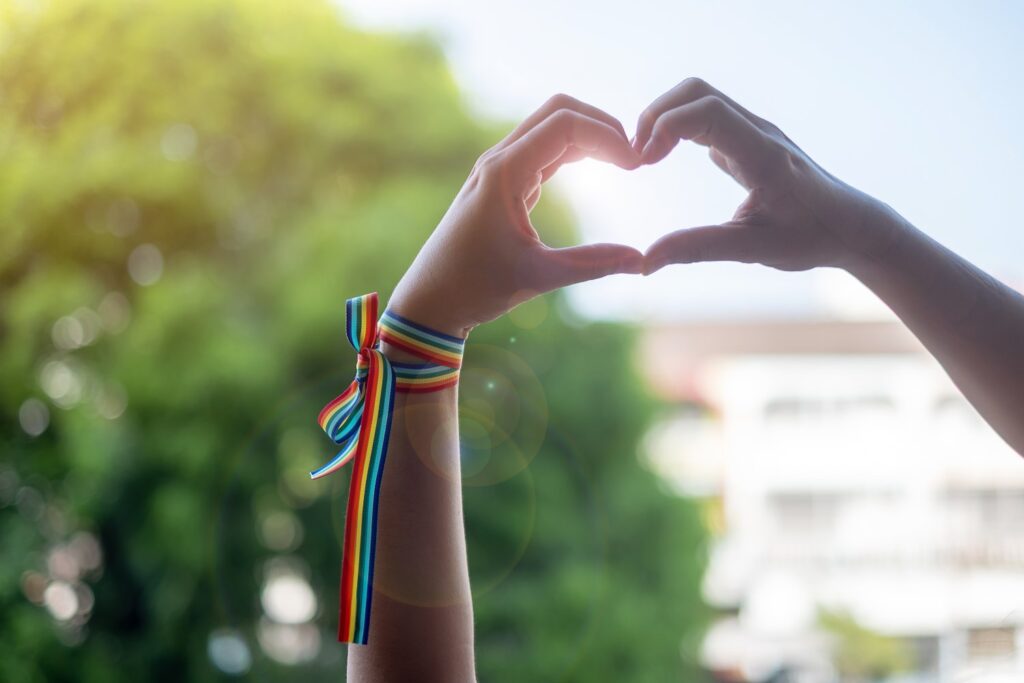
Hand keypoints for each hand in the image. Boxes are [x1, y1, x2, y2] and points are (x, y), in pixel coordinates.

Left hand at [388, 95, 642, 337]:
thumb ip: (593, 265)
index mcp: (504, 172)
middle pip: (559, 110)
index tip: (636, 167)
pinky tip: (601, 170)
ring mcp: (499, 168)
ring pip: (551, 126)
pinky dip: (575, 151)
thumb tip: (642, 261)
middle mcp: (499, 160)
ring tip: (625, 163)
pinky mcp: (503, 182)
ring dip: (590, 136)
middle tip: (635, 156)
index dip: (608, 137)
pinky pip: (544, 150)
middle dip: (602, 124)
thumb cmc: (475, 288)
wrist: (430, 299)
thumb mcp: (539, 278)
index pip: (566, 124)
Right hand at [634, 78, 905, 273]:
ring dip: (664, 119)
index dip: (666, 126)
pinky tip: (663, 158)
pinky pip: (705, 116)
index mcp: (763, 155)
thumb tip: (645, 262)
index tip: (643, 163)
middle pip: (696, 92)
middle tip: (637, 158)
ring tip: (645, 158)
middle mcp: (759, 133)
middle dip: (656, 115)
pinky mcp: (748, 139)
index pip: (708, 111)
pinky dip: (676, 128)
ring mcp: (754, 132)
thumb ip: (699, 250)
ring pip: (699, 98)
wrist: (850, 225)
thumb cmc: (810, 238)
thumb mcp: (754, 250)